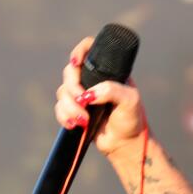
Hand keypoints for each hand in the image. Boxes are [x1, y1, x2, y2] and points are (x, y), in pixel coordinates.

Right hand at [54, 34, 147, 156]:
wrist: (125, 144)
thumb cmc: (132, 120)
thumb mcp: (130, 101)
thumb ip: (112, 91)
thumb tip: (89, 94)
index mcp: (107, 71)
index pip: (89, 49)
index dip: (79, 52)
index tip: (76, 62)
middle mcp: (93, 80)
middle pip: (70, 72)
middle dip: (73, 88)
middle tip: (84, 102)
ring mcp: (82, 95)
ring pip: (62, 92)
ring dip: (70, 107)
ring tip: (84, 120)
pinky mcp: (75, 110)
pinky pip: (60, 108)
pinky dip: (64, 116)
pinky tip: (75, 125)